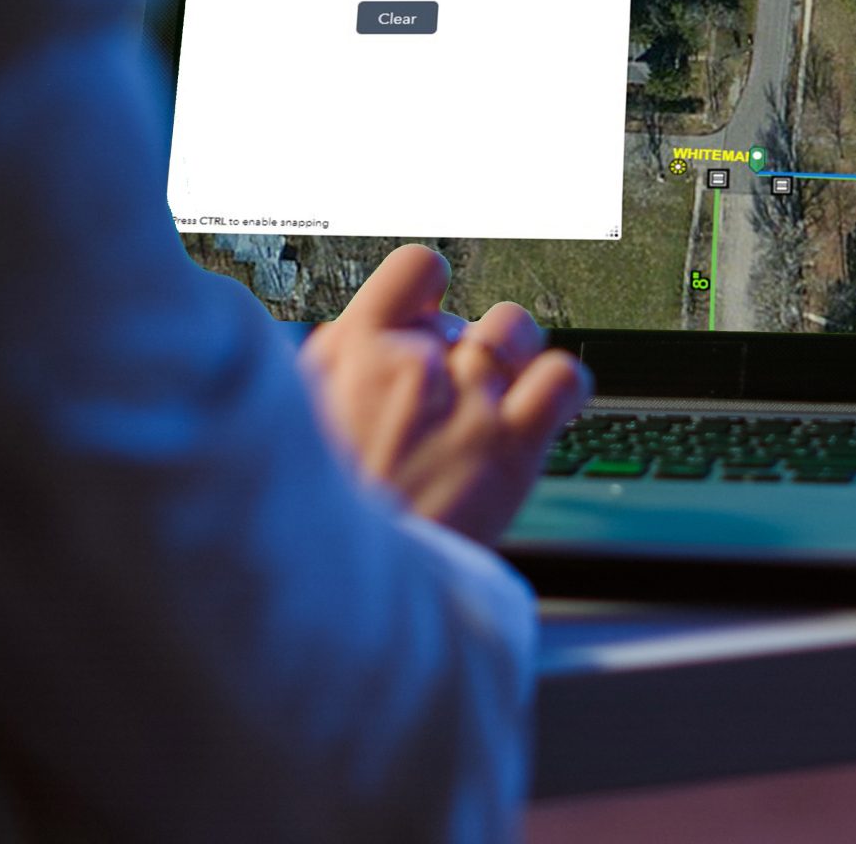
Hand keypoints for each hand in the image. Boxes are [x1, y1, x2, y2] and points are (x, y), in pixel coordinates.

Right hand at [298, 245, 590, 546]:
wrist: (334, 588)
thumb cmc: (308, 516)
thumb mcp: (292, 419)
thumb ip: (333, 366)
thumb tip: (360, 336)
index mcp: (353, 347)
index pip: (417, 267)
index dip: (428, 292)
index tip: (427, 318)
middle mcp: (414, 363)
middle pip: (462, 316)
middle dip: (456, 346)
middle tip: (442, 395)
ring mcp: (467, 400)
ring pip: (514, 330)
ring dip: (506, 357)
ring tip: (489, 399)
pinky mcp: (511, 446)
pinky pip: (562, 378)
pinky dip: (559, 387)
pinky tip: (541, 410)